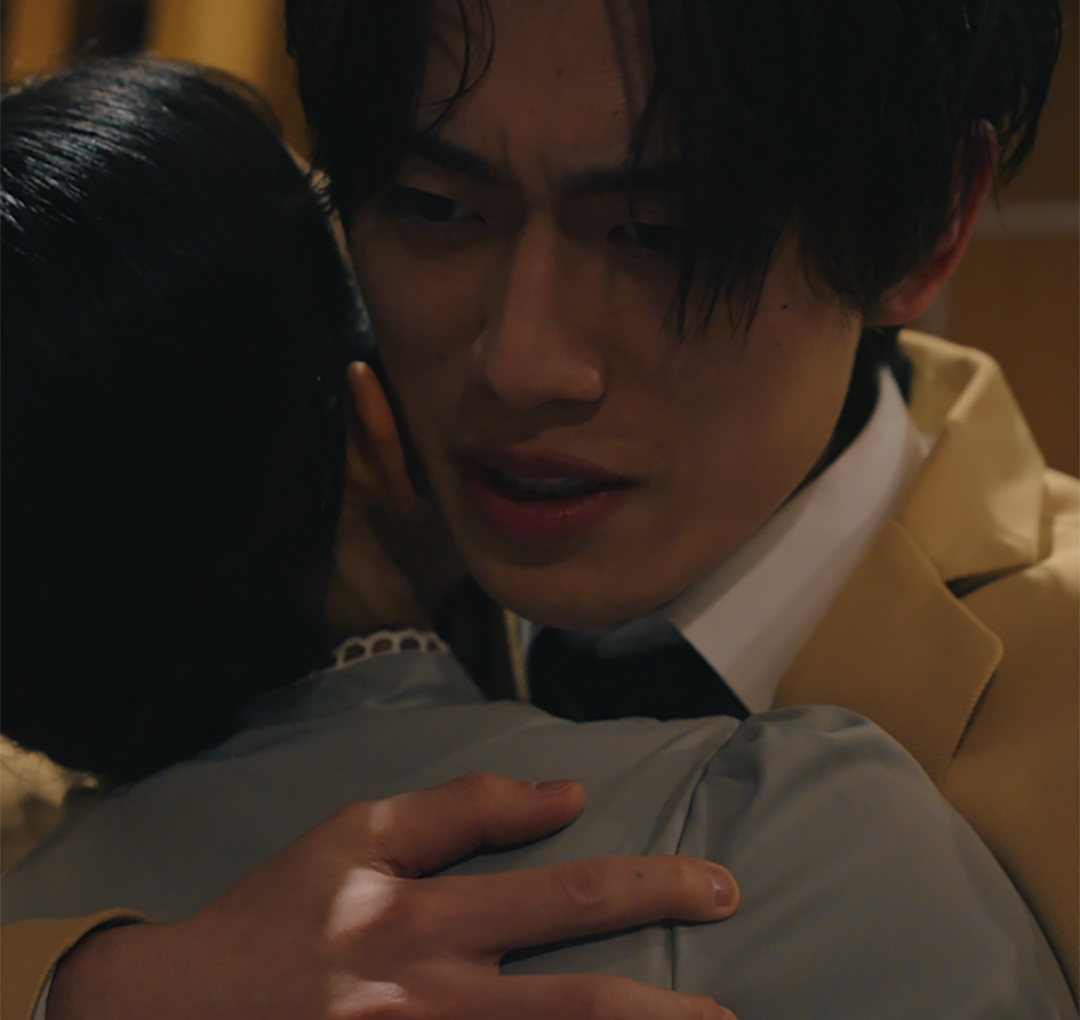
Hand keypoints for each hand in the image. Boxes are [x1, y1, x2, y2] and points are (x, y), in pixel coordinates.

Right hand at [49, 772, 738, 1019]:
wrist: (178, 1014)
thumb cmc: (278, 914)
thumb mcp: (357, 831)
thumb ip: (462, 810)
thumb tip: (564, 795)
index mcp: (429, 918)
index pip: (566, 899)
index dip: (652, 891)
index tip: (718, 891)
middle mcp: (434, 1002)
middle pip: (578, 1016)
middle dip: (671, 1018)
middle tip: (737, 1015)